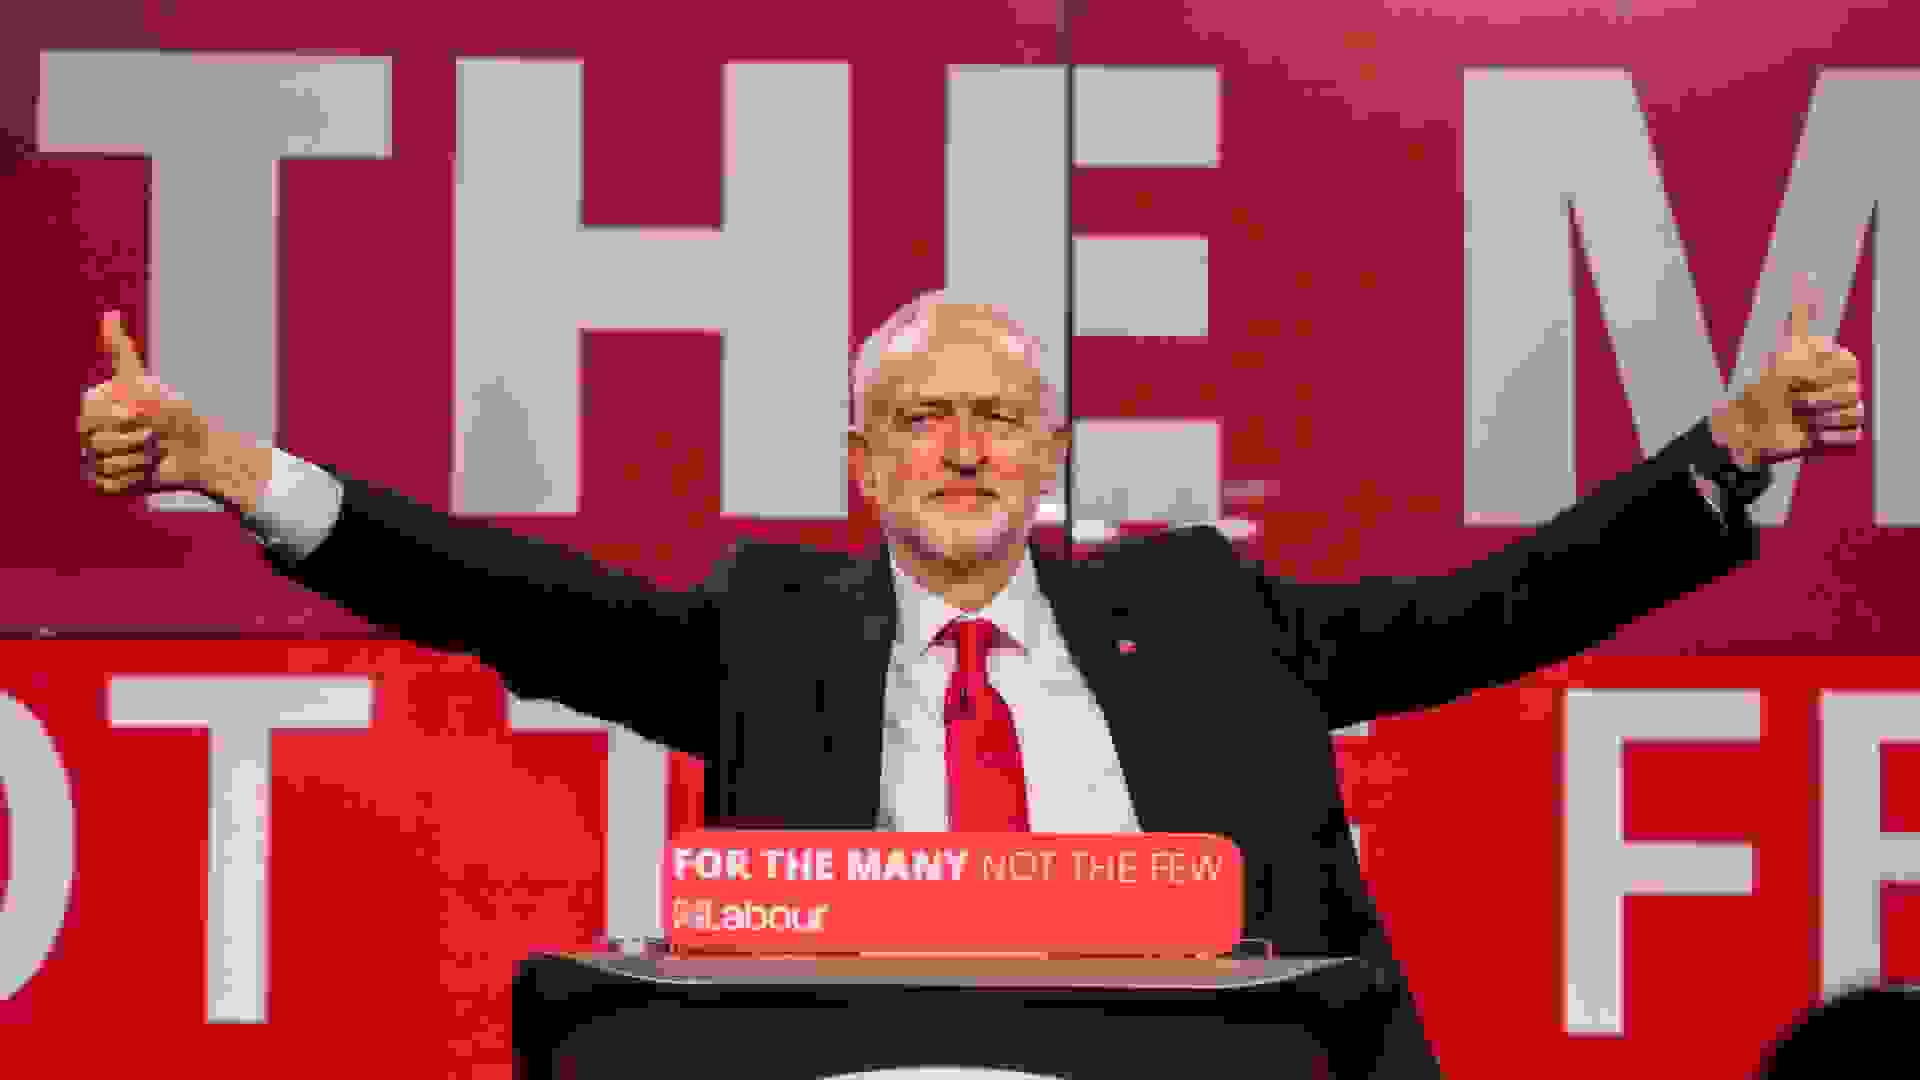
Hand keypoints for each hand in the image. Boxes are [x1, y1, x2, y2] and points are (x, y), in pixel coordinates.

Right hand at [77, 310, 222, 496]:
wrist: (200, 450)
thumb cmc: (175, 413)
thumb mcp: (144, 381)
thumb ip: (121, 352)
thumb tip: (107, 314)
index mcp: (94, 408)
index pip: (90, 416)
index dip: (120, 418)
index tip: (140, 413)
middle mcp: (90, 432)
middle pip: (94, 443)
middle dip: (132, 440)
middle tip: (152, 436)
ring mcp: (96, 459)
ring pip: (104, 465)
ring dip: (138, 460)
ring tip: (153, 453)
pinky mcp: (106, 484)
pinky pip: (107, 485)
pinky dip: (133, 480)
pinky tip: (147, 471)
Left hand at [1710, 273, 1865, 466]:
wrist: (1748, 428)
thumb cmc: (1761, 388)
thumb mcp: (1779, 352)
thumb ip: (1797, 319)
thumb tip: (1804, 277)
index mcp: (1832, 362)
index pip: (1846, 363)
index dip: (1820, 371)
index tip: (1795, 377)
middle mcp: (1841, 384)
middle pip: (1850, 389)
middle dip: (1816, 396)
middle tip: (1792, 399)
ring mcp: (1842, 409)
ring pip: (1853, 410)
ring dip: (1819, 415)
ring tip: (1798, 415)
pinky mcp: (1841, 435)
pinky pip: (1853, 435)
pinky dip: (1829, 436)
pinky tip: (1810, 433)